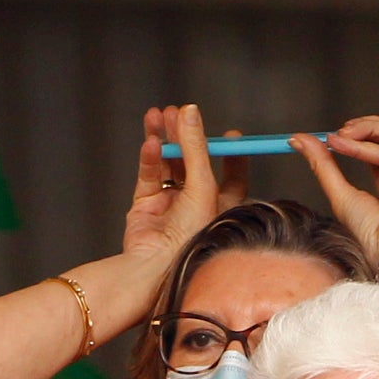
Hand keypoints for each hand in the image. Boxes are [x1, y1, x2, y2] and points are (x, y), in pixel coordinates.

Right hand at [121, 104, 250, 269]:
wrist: (154, 266)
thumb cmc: (189, 236)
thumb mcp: (202, 186)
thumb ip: (196, 148)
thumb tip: (190, 112)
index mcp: (222, 207)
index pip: (232, 175)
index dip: (231, 153)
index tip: (230, 133)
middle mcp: (198, 206)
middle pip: (195, 162)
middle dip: (187, 136)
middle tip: (182, 112)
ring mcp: (170, 205)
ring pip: (169, 164)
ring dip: (165, 139)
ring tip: (159, 115)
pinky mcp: (146, 206)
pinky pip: (149, 175)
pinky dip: (150, 157)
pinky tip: (150, 142)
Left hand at [291, 114, 378, 265]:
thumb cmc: (374, 238)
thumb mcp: (340, 194)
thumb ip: (323, 165)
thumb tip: (300, 140)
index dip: (356, 140)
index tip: (328, 138)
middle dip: (363, 128)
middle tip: (335, 133)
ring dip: (367, 129)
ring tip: (340, 135)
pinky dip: (365, 147)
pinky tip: (344, 146)